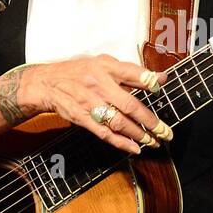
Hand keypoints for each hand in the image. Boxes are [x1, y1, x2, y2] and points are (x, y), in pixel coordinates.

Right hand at [14, 55, 171, 154]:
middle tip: (165, 131)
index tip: (160, 87)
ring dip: (138, 134)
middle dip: (149, 120)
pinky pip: (104, 132)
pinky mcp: (81, 118)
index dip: (147, 81)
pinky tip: (134, 148)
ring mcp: (89, 103)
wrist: (46, 83)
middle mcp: (98, 84)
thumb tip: (160, 78)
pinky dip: (120, 142)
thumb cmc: (79, 72)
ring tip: (153, 142)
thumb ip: (131, 72)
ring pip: (118, 122)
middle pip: (128, 104)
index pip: (131, 72)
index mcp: (105, 67)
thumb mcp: (103, 64)